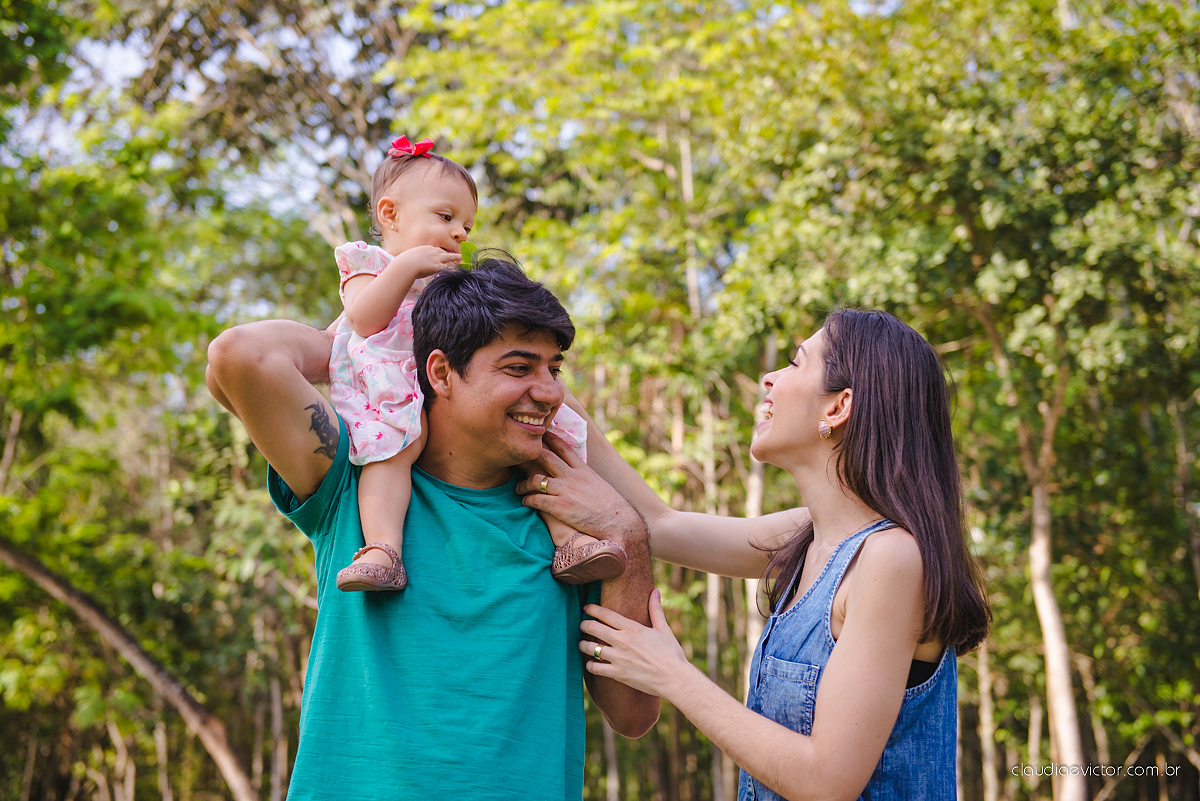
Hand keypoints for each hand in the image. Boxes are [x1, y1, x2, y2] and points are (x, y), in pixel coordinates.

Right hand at [389, 245, 462, 277]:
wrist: (405, 265)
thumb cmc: (403, 263)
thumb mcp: (408, 258)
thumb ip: (411, 260)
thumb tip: (407, 264)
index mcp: (426, 248)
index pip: (437, 249)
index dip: (442, 252)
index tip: (446, 254)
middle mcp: (432, 252)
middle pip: (445, 252)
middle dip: (452, 254)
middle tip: (459, 254)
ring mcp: (436, 259)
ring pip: (449, 258)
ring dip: (456, 259)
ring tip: (462, 260)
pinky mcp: (437, 267)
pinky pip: (448, 268)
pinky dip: (454, 269)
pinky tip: (459, 271)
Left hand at [517, 432, 644, 546]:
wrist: (621, 523)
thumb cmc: (612, 509)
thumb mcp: (599, 486)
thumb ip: (586, 479)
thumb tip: (581, 478)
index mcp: (583, 470)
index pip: (563, 448)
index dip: (549, 438)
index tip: (539, 434)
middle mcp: (573, 477)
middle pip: (545, 457)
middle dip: (530, 454)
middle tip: (517, 456)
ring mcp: (566, 491)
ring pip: (536, 479)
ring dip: (523, 483)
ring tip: (519, 488)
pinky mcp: (561, 507)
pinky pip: (536, 499)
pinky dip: (527, 500)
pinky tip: (525, 502)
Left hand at [580, 589, 691, 697]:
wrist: (674, 678)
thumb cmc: (671, 653)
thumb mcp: (664, 629)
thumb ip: (656, 610)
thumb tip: (655, 591)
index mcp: (632, 628)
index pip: (605, 614)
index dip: (592, 609)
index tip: (586, 607)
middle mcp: (622, 641)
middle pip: (593, 628)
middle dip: (584, 625)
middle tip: (582, 625)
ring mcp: (618, 658)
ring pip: (590, 648)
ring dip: (583, 645)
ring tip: (582, 644)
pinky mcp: (618, 673)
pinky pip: (595, 668)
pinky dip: (589, 666)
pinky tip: (590, 664)